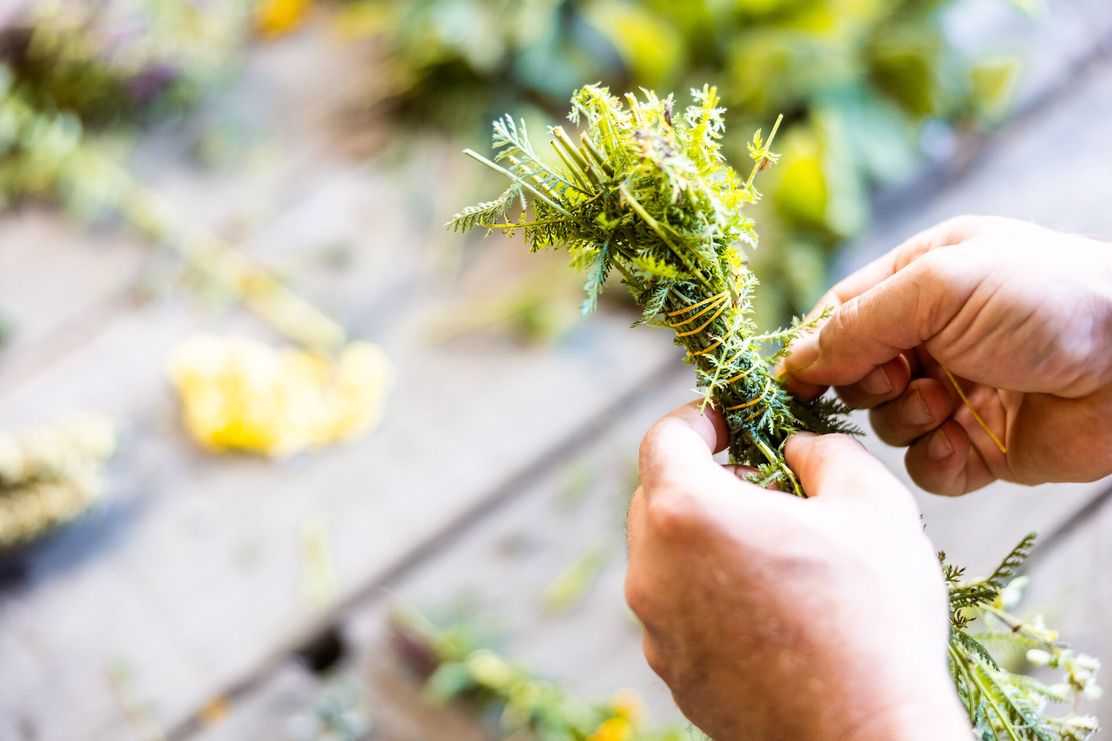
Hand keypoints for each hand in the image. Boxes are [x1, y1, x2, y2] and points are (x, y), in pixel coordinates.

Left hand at [625, 403, 968, 740]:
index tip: (731, 423)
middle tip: (766, 489)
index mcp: (687, 513)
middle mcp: (652, 570)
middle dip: (704, 478)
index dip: (698, 418)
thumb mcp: (872, 504)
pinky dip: (709, 591)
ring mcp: (656, 629)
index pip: (664, 438)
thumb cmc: (874, 620)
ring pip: (666, 556)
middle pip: (657, 496)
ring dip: (707, 538)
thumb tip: (797, 448)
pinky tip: (770, 609)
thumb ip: (825, 451)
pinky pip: (678, 609)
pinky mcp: (673, 673)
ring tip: (776, 553)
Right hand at [784, 215, 1111, 494]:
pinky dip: (937, 461)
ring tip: (947, 404)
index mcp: (921, 280)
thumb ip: (856, 324)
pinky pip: (927, 466)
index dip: (814, 349)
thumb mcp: (938, 287)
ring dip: (905, 420)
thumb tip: (793, 362)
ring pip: (887, 422)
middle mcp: (934, 335)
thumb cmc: (1046, 301)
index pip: (840, 316)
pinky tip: (965, 444)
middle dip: (865, 384)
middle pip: (855, 373)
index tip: (795, 382)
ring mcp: (958, 391)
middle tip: (900, 378)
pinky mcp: (983, 445)